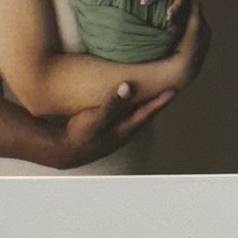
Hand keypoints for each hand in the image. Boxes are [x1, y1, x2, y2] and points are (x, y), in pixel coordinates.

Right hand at [58, 79, 176, 164]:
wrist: (64, 150)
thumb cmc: (79, 136)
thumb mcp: (95, 119)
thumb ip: (111, 104)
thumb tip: (127, 87)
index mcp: (124, 130)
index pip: (147, 112)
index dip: (160, 101)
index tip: (174, 89)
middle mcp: (123, 132)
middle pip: (145, 114)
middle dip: (156, 101)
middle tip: (169, 87)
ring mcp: (115, 132)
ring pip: (135, 115)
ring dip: (143, 104)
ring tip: (152, 91)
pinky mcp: (106, 130)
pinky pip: (124, 115)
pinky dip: (130, 106)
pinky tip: (128, 100)